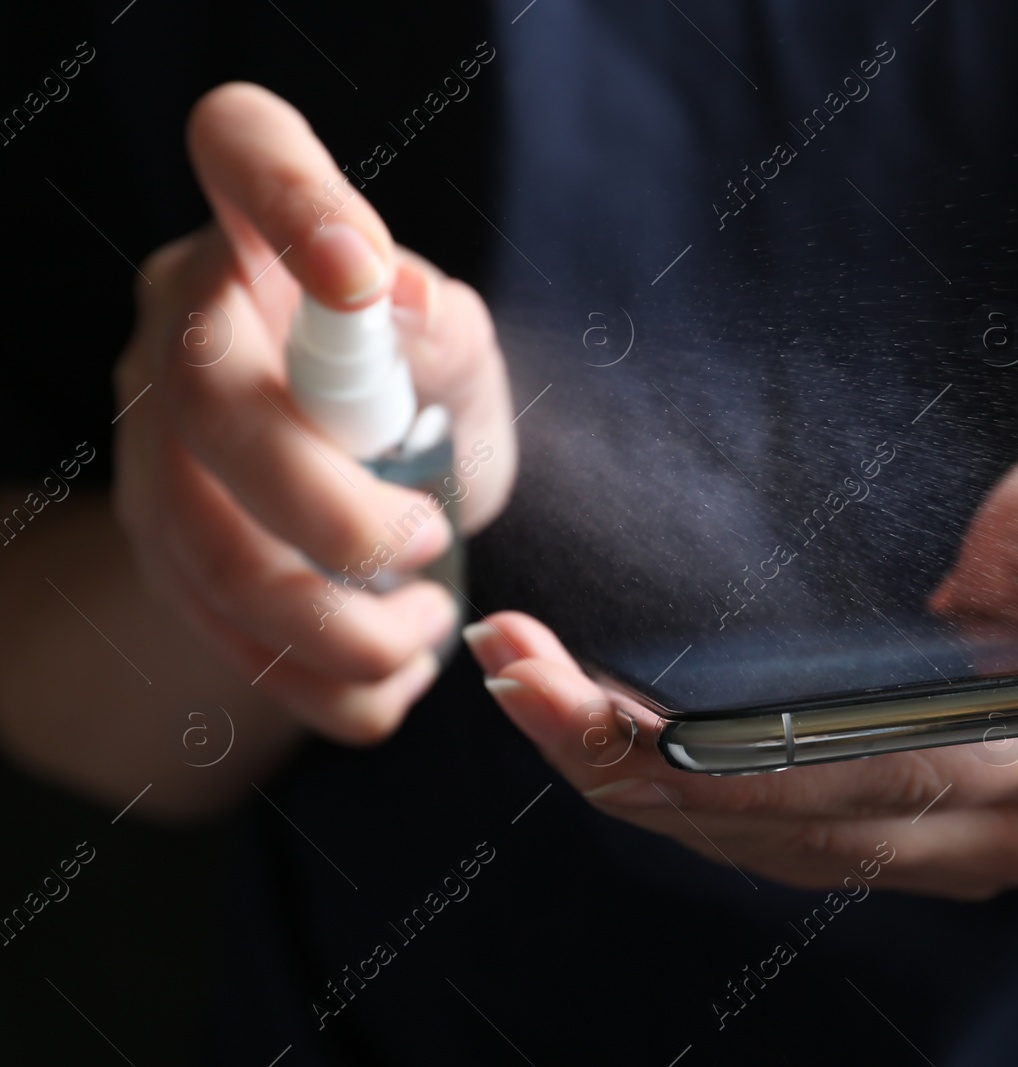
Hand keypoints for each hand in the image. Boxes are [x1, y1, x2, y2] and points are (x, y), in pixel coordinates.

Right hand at [113, 83, 514, 744]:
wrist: (368, 498)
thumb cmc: (417, 394)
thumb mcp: (454, 350)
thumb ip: (436, 324)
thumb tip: (396, 294)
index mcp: (262, 240)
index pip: (245, 151)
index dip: (290, 198)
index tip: (361, 265)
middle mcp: (183, 328)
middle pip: (213, 409)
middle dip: (334, 511)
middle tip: (432, 542)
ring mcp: (152, 446)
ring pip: (205, 551)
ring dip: (335, 624)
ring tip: (427, 633)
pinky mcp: (161, 551)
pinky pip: (220, 637)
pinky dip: (319, 684)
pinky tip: (392, 682)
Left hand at [470, 445, 1017, 898]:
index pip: (899, 767)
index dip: (755, 755)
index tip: (622, 712)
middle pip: (805, 820)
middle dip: (643, 760)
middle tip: (518, 672)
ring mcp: (966, 860)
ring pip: (772, 847)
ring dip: (636, 780)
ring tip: (527, 687)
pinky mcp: (912, 857)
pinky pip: (774, 846)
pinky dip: (676, 796)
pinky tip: (591, 733)